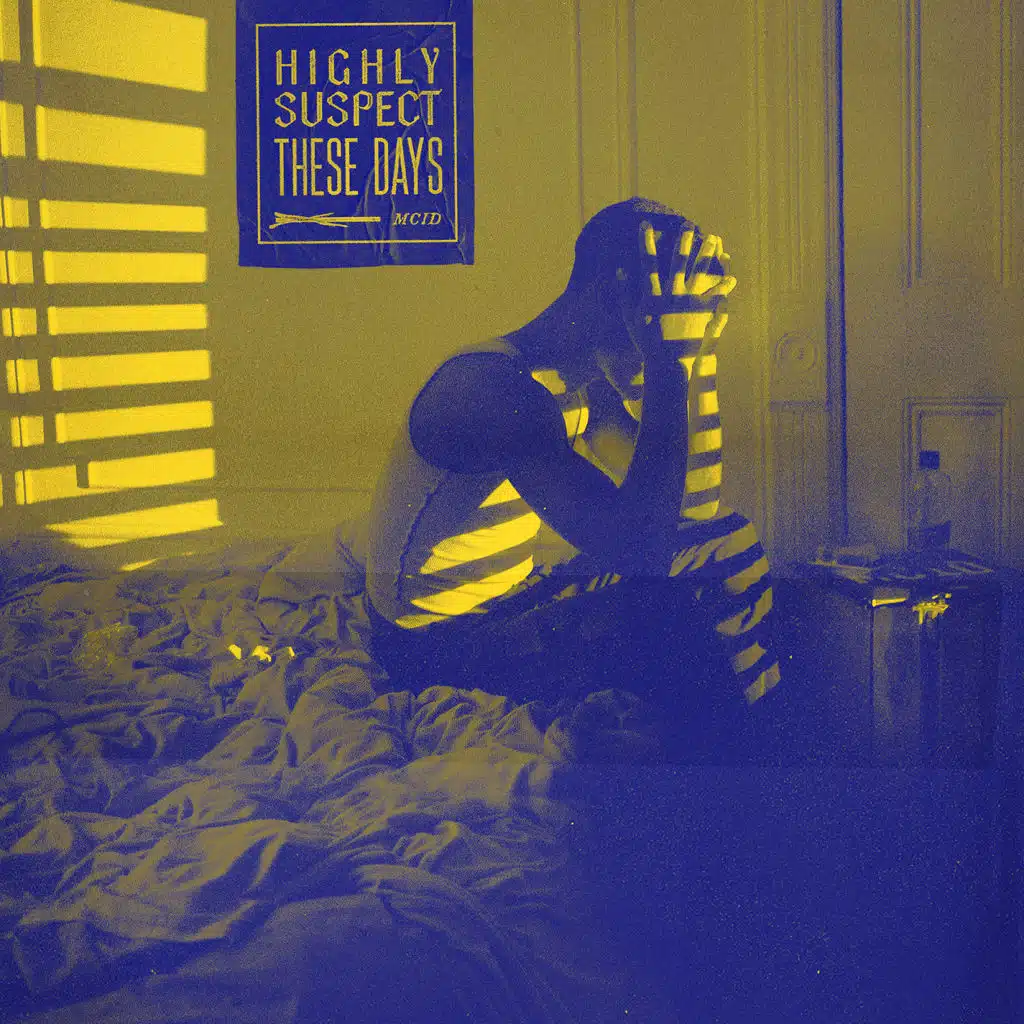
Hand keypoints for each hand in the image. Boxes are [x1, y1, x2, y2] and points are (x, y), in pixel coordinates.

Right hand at [616, 218, 736, 360]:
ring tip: (714, 239)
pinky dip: (724, 286)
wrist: (665, 362)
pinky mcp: (702, 313)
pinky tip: (732, 277)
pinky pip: (715, 296)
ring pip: (700, 272)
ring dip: (707, 254)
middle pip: (678, 262)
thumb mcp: (630, 317)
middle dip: (683, 242)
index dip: (646, 242)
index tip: (646, 225)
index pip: (648, 263)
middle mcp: (672, 294)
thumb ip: (624, 292)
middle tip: (688, 225)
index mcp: (653, 295)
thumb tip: (619, 270)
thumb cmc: (645, 341)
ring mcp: (688, 303)